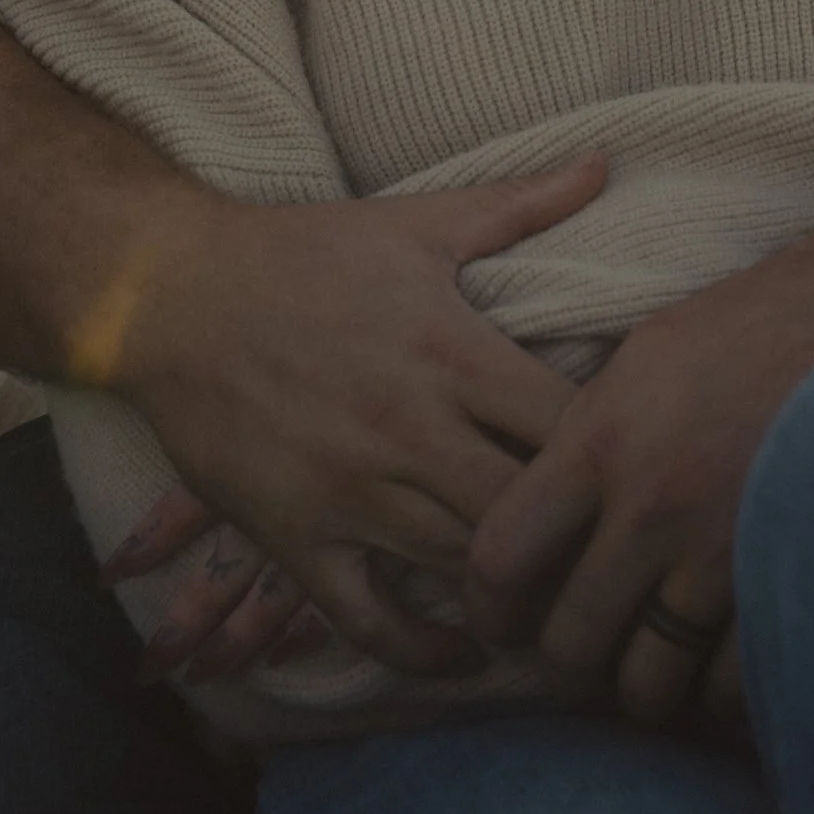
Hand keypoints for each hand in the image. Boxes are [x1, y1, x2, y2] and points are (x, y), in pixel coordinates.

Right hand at [107, 155, 607, 675]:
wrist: (175, 294)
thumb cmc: (305, 253)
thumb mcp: (419, 222)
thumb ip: (520, 203)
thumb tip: (605, 161)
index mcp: (451, 350)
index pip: (566, 424)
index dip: (615, 455)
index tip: (638, 469)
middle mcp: (410, 428)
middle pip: (523, 510)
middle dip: (573, 539)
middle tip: (609, 555)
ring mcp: (351, 491)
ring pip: (458, 567)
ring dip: (513, 594)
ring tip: (560, 604)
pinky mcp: (296, 537)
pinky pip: (368, 618)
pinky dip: (421, 649)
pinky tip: (464, 651)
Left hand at [463, 202, 813, 724]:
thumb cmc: (757, 322)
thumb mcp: (648, 354)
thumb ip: (586, 438)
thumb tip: (534, 518)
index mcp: (605, 437)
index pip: (501, 559)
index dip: (490, 606)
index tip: (504, 618)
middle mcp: (656, 503)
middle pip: (570, 642)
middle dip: (571, 656)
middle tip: (589, 640)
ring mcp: (726, 551)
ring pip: (646, 683)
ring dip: (644, 682)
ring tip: (654, 656)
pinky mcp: (791, 579)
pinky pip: (728, 689)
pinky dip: (717, 690)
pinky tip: (718, 659)